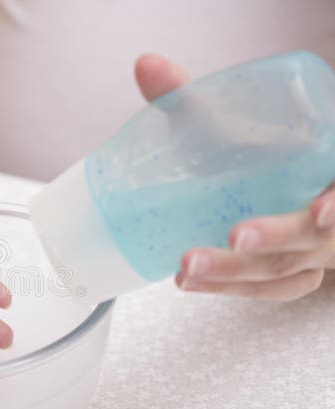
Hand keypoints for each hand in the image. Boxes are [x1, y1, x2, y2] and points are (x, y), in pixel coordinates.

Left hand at [135, 54, 334, 299]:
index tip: (318, 213)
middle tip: (234, 238)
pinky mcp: (295, 273)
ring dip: (239, 274)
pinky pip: (272, 290)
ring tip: (187, 269)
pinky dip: (233, 289)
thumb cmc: (256, 148)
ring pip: (288, 270)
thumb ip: (190, 97)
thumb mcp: (231, 121)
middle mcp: (331, 213)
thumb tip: (146, 65)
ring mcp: (316, 250)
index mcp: (328, 166)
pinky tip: (192, 284)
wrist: (273, 182)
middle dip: (275, 238)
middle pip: (315, 236)